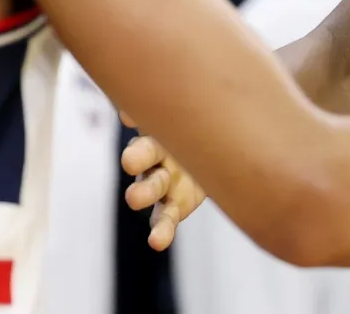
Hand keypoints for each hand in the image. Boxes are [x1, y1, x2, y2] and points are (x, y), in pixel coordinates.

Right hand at [122, 112, 206, 251]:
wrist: (220, 152)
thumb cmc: (201, 127)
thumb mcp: (193, 115)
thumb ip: (176, 108)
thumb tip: (136, 107)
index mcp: (158, 128)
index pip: (145, 118)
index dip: (137, 117)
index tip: (129, 117)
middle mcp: (155, 157)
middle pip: (141, 156)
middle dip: (136, 158)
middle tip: (130, 161)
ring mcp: (163, 183)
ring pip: (150, 189)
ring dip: (142, 194)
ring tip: (134, 200)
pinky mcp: (175, 206)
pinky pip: (166, 219)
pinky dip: (161, 231)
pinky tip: (156, 242)